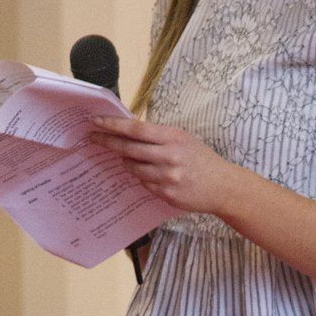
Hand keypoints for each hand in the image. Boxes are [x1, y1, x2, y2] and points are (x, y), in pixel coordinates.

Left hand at [89, 115, 235, 217]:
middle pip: (128, 149)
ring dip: (127, 163)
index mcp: (172, 137)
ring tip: (130, 160)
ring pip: (133, 169)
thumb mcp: (183, 139)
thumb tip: (129, 132)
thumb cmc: (201, 159)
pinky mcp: (166, 193)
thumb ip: (159, 136)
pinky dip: (143, 178)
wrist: (222, 186)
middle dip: (108, 143)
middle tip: (93, 139)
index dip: (113, 125)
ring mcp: (166, 177)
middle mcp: (168, 156)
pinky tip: (151, 175)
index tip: (96, 122)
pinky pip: (144, 184)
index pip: (136, 129)